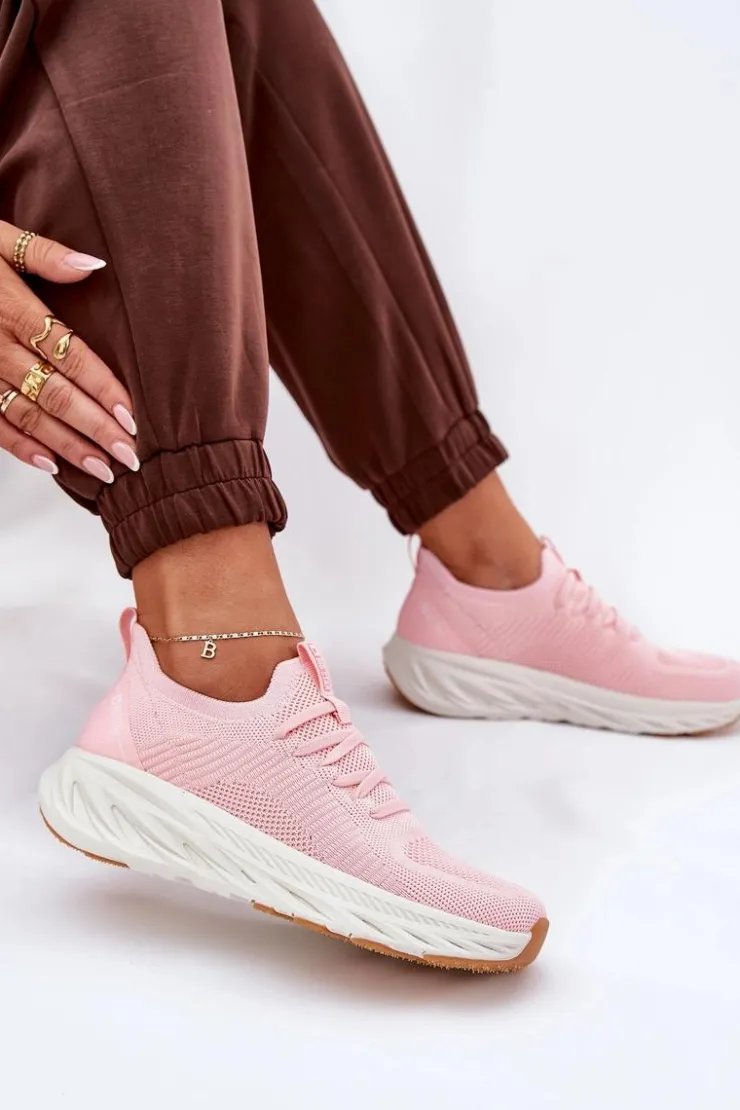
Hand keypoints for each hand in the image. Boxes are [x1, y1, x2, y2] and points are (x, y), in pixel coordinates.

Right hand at [0, 222, 137, 480]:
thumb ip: (43, 253)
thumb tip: (92, 264)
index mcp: (12, 307)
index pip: (69, 354)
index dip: (103, 387)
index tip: (132, 415)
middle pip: (55, 393)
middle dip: (95, 429)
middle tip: (130, 456)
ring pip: (28, 415)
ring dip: (67, 446)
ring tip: (103, 470)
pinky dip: (20, 447)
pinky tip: (51, 465)